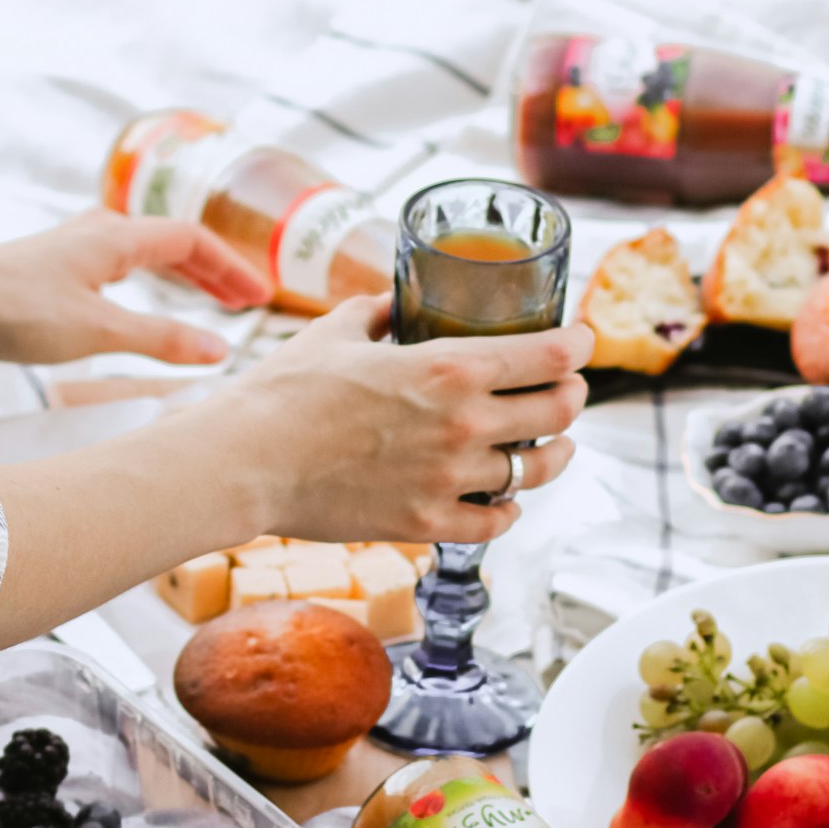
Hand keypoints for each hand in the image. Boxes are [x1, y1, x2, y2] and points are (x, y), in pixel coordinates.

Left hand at [0, 206, 267, 370]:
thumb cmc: (15, 310)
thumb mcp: (98, 331)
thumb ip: (160, 339)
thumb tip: (218, 349)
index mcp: (116, 237)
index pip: (190, 241)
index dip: (228, 268)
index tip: (260, 296)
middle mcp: (96, 236)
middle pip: (168, 244)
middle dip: (209, 272)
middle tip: (243, 303)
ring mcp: (69, 255)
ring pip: (139, 258)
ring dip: (175, 280)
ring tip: (202, 308)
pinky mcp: (45, 277)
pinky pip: (113, 277)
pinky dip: (142, 293)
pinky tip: (136, 316)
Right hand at [219, 296, 589, 547]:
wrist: (248, 461)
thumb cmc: (284, 391)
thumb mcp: (333, 331)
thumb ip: (374, 312)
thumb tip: (392, 303)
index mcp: (447, 368)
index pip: (548, 355)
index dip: (577, 344)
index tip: (581, 339)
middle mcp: (462, 424)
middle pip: (559, 411)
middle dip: (573, 394)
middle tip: (569, 387)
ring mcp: (449, 479)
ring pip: (537, 470)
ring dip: (553, 453)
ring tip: (553, 444)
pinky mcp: (428, 524)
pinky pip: (496, 521)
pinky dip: (508, 508)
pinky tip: (505, 497)